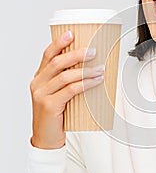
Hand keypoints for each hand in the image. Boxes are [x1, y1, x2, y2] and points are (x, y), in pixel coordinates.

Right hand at [30, 30, 104, 148]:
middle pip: (57, 62)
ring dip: (85, 70)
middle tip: (93, 51)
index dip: (59, 42)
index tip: (71, 33)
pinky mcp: (49, 105)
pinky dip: (84, 84)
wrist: (46, 139)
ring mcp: (41, 94)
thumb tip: (92, 68)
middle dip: (76, 54)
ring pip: (64, 76)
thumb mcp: (59, 95)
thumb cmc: (56, 115)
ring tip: (100, 69)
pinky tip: (95, 81)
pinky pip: (70, 90)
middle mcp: (38, 83)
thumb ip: (68, 82)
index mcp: (39, 77)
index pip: (48, 55)